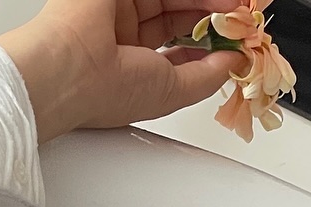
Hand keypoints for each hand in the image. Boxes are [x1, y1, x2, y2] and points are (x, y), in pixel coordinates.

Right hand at [0, 1, 248, 141]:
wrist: (68, 69)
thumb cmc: (102, 91)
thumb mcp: (170, 93)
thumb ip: (205, 78)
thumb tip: (232, 64)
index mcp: (132, 66)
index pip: (178, 47)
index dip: (209, 44)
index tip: (235, 43)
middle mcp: (125, 34)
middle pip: (179, 16)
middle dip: (214, 17)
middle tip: (241, 18)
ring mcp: (120, 7)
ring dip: (207, 2)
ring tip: (234, 6)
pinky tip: (215, 1)